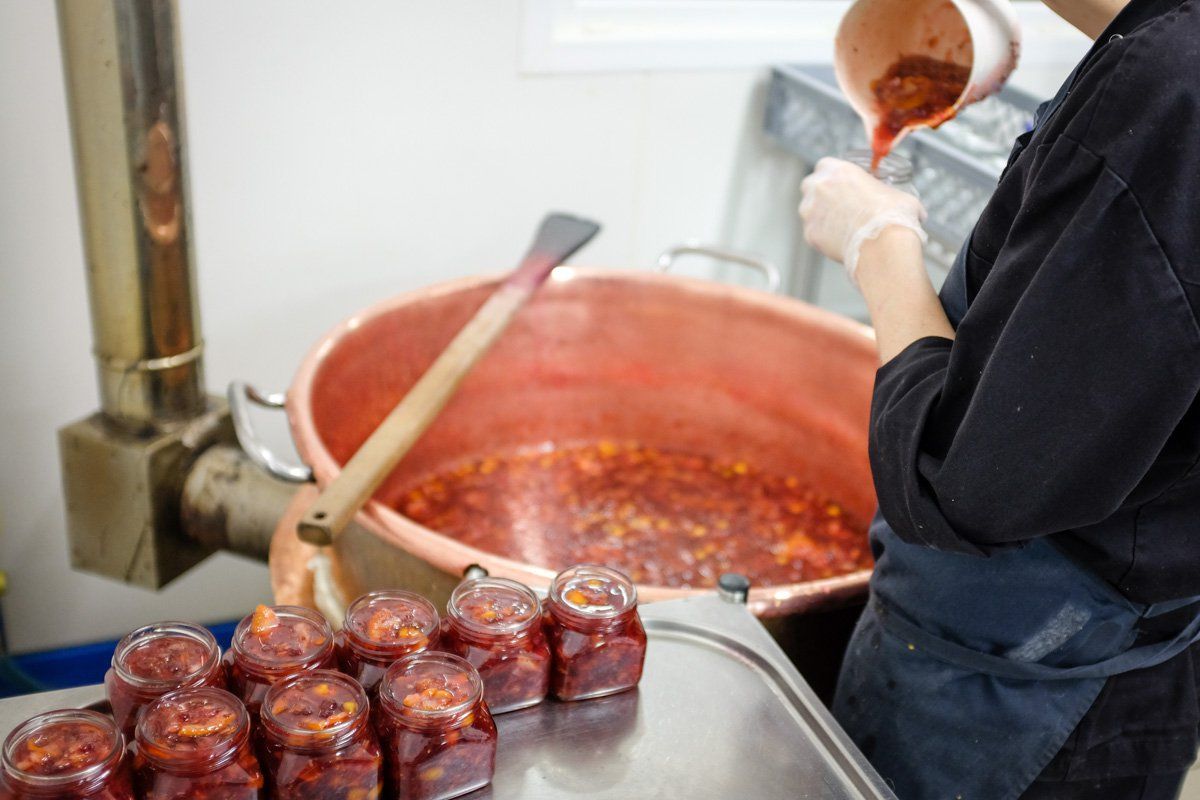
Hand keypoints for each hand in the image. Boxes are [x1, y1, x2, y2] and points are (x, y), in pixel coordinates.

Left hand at [799, 158, 926, 282]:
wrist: (883, 246)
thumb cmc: (892, 217)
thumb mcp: (897, 194)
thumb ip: (888, 193)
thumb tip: (906, 206)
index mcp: (838, 170)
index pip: (825, 165)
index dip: (833, 176)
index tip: (841, 184)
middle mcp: (819, 187)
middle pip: (811, 185)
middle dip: (821, 193)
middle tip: (837, 204)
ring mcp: (810, 211)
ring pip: (808, 209)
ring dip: (819, 214)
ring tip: (840, 224)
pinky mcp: (809, 233)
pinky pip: (813, 231)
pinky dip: (822, 234)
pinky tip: (839, 238)